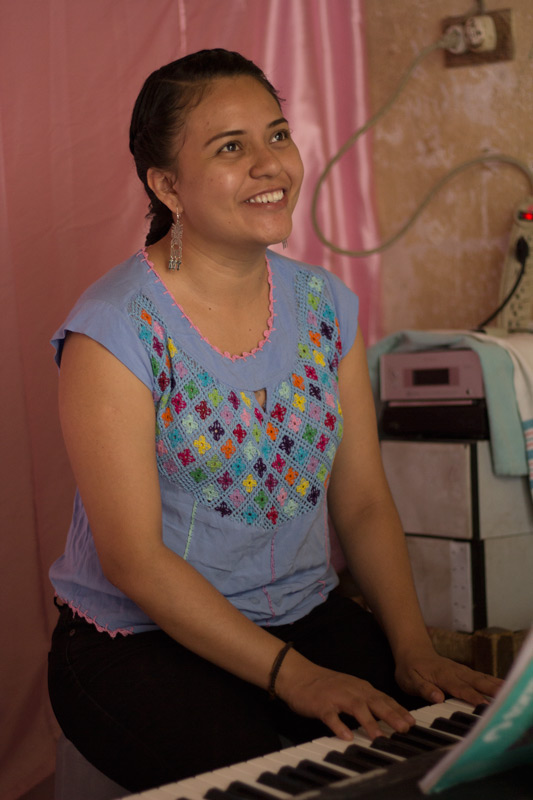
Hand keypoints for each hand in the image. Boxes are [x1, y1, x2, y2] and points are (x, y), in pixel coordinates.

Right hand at [276, 659, 414, 741]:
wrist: (298, 675)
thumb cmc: (326, 685)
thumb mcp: (350, 689)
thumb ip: (367, 700)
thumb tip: (388, 716)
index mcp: (360, 687)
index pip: (383, 699)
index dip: (398, 710)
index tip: (412, 723)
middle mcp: (351, 690)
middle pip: (375, 702)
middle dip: (391, 715)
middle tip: (405, 729)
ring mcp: (336, 696)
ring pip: (356, 708)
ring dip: (368, 722)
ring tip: (379, 737)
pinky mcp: (321, 704)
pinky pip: (331, 716)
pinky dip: (339, 726)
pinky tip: (346, 736)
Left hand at [394, 651, 502, 707]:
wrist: (413, 651)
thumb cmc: (410, 668)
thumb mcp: (410, 680)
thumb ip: (424, 689)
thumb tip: (437, 697)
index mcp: (443, 676)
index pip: (460, 689)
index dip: (472, 697)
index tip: (484, 705)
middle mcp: (455, 672)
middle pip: (476, 682)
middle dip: (491, 690)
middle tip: (506, 698)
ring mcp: (462, 671)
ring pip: (481, 678)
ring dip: (496, 685)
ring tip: (510, 691)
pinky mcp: (465, 672)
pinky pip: (481, 677)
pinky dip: (493, 681)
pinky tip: (504, 687)